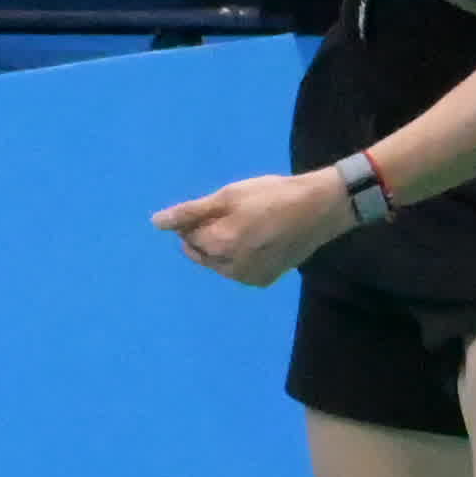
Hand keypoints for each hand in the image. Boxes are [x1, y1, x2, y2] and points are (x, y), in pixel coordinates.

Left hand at [156, 167, 350, 289]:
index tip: (217, 205)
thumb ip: (190, 212)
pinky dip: (240, 257)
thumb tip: (155, 223)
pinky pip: (239, 270)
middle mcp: (230, 269)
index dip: (197, 218)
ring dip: (223, 247)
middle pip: (201, 252)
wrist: (320, 209)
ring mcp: (248, 278)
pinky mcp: (265, 281)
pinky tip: (259, 240)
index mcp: (218, 246)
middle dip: (208, 235)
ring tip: (248, 224)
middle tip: (234, 214)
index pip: (187, 235)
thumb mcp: (228, 196)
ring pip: (219, 263)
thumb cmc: (271, 195)